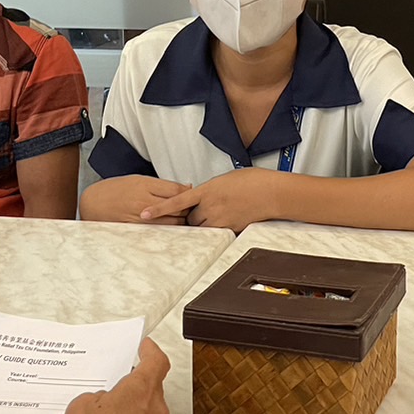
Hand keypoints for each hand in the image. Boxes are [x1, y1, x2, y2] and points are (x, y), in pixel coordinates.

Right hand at [57, 339, 170, 413]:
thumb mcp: (79, 408)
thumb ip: (94, 398)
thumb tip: (102, 404)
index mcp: (141, 390)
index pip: (156, 362)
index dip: (151, 352)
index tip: (145, 347)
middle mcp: (155, 412)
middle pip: (151, 389)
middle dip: (134, 387)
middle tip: (114, 386)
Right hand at [83, 175, 192, 224]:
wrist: (93, 203)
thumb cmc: (115, 190)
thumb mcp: (138, 179)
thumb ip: (162, 185)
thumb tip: (185, 187)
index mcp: (145, 185)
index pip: (177, 190)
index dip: (188, 194)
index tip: (192, 195)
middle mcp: (144, 201)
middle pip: (178, 207)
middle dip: (187, 208)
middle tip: (192, 208)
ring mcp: (141, 217)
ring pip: (172, 222)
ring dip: (181, 221)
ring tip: (183, 219)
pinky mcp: (138, 229)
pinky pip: (161, 231)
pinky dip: (169, 229)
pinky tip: (171, 227)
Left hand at [148, 168, 279, 230]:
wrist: (270, 192)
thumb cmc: (251, 182)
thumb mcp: (223, 180)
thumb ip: (208, 190)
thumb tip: (200, 198)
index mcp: (207, 190)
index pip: (177, 201)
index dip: (159, 209)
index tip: (144, 214)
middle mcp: (211, 206)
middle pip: (189, 219)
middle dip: (190, 217)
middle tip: (201, 212)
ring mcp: (220, 219)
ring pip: (201, 228)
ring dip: (203, 224)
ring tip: (217, 215)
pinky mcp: (230, 228)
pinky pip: (216, 233)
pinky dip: (216, 229)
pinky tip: (224, 222)